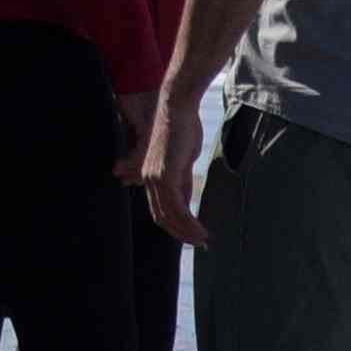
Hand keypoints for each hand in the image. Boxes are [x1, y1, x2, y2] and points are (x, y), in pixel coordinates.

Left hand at [132, 85, 205, 244]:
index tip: (190, 235)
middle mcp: (148, 179)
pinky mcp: (164, 176)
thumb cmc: (183, 126)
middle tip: (198, 243)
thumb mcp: (183, 159)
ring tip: (203, 240)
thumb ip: (182, 181)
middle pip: (161, 216)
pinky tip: (200, 229)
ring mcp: (154, 178)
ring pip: (169, 215)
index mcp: (151, 175)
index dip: (174, 225)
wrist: (178, 106)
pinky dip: (189, 222)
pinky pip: (176, 208)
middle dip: (180, 233)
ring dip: (187, 231)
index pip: (160, 209)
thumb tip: (186, 201)